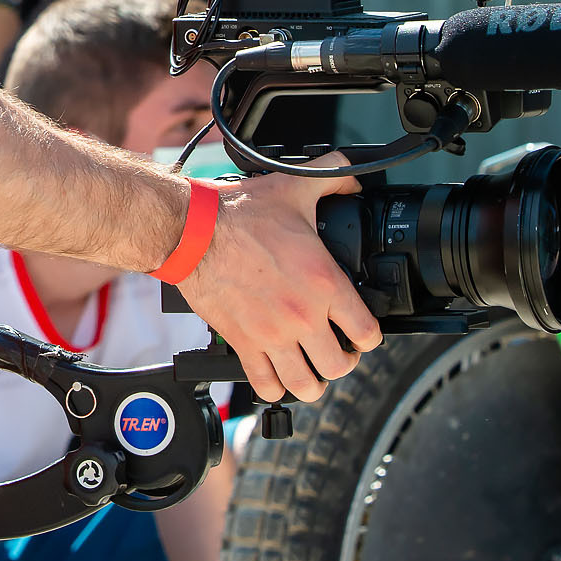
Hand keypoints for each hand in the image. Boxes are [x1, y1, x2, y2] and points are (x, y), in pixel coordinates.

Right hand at [174, 161, 380, 403]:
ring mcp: (272, 334)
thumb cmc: (239, 213)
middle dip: (341, 361)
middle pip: (340, 367)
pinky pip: (264, 385)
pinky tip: (276, 374)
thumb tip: (353, 174)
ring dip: (311, 381)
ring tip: (309, 367)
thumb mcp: (294, 188)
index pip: (367, 333)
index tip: (359, 331)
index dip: (369, 336)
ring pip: (306, 385)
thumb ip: (332, 178)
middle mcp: (302, 316)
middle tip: (334, 349)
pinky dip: (273, 387)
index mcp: (324, 283)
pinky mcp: (243, 342)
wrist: (192, 231)